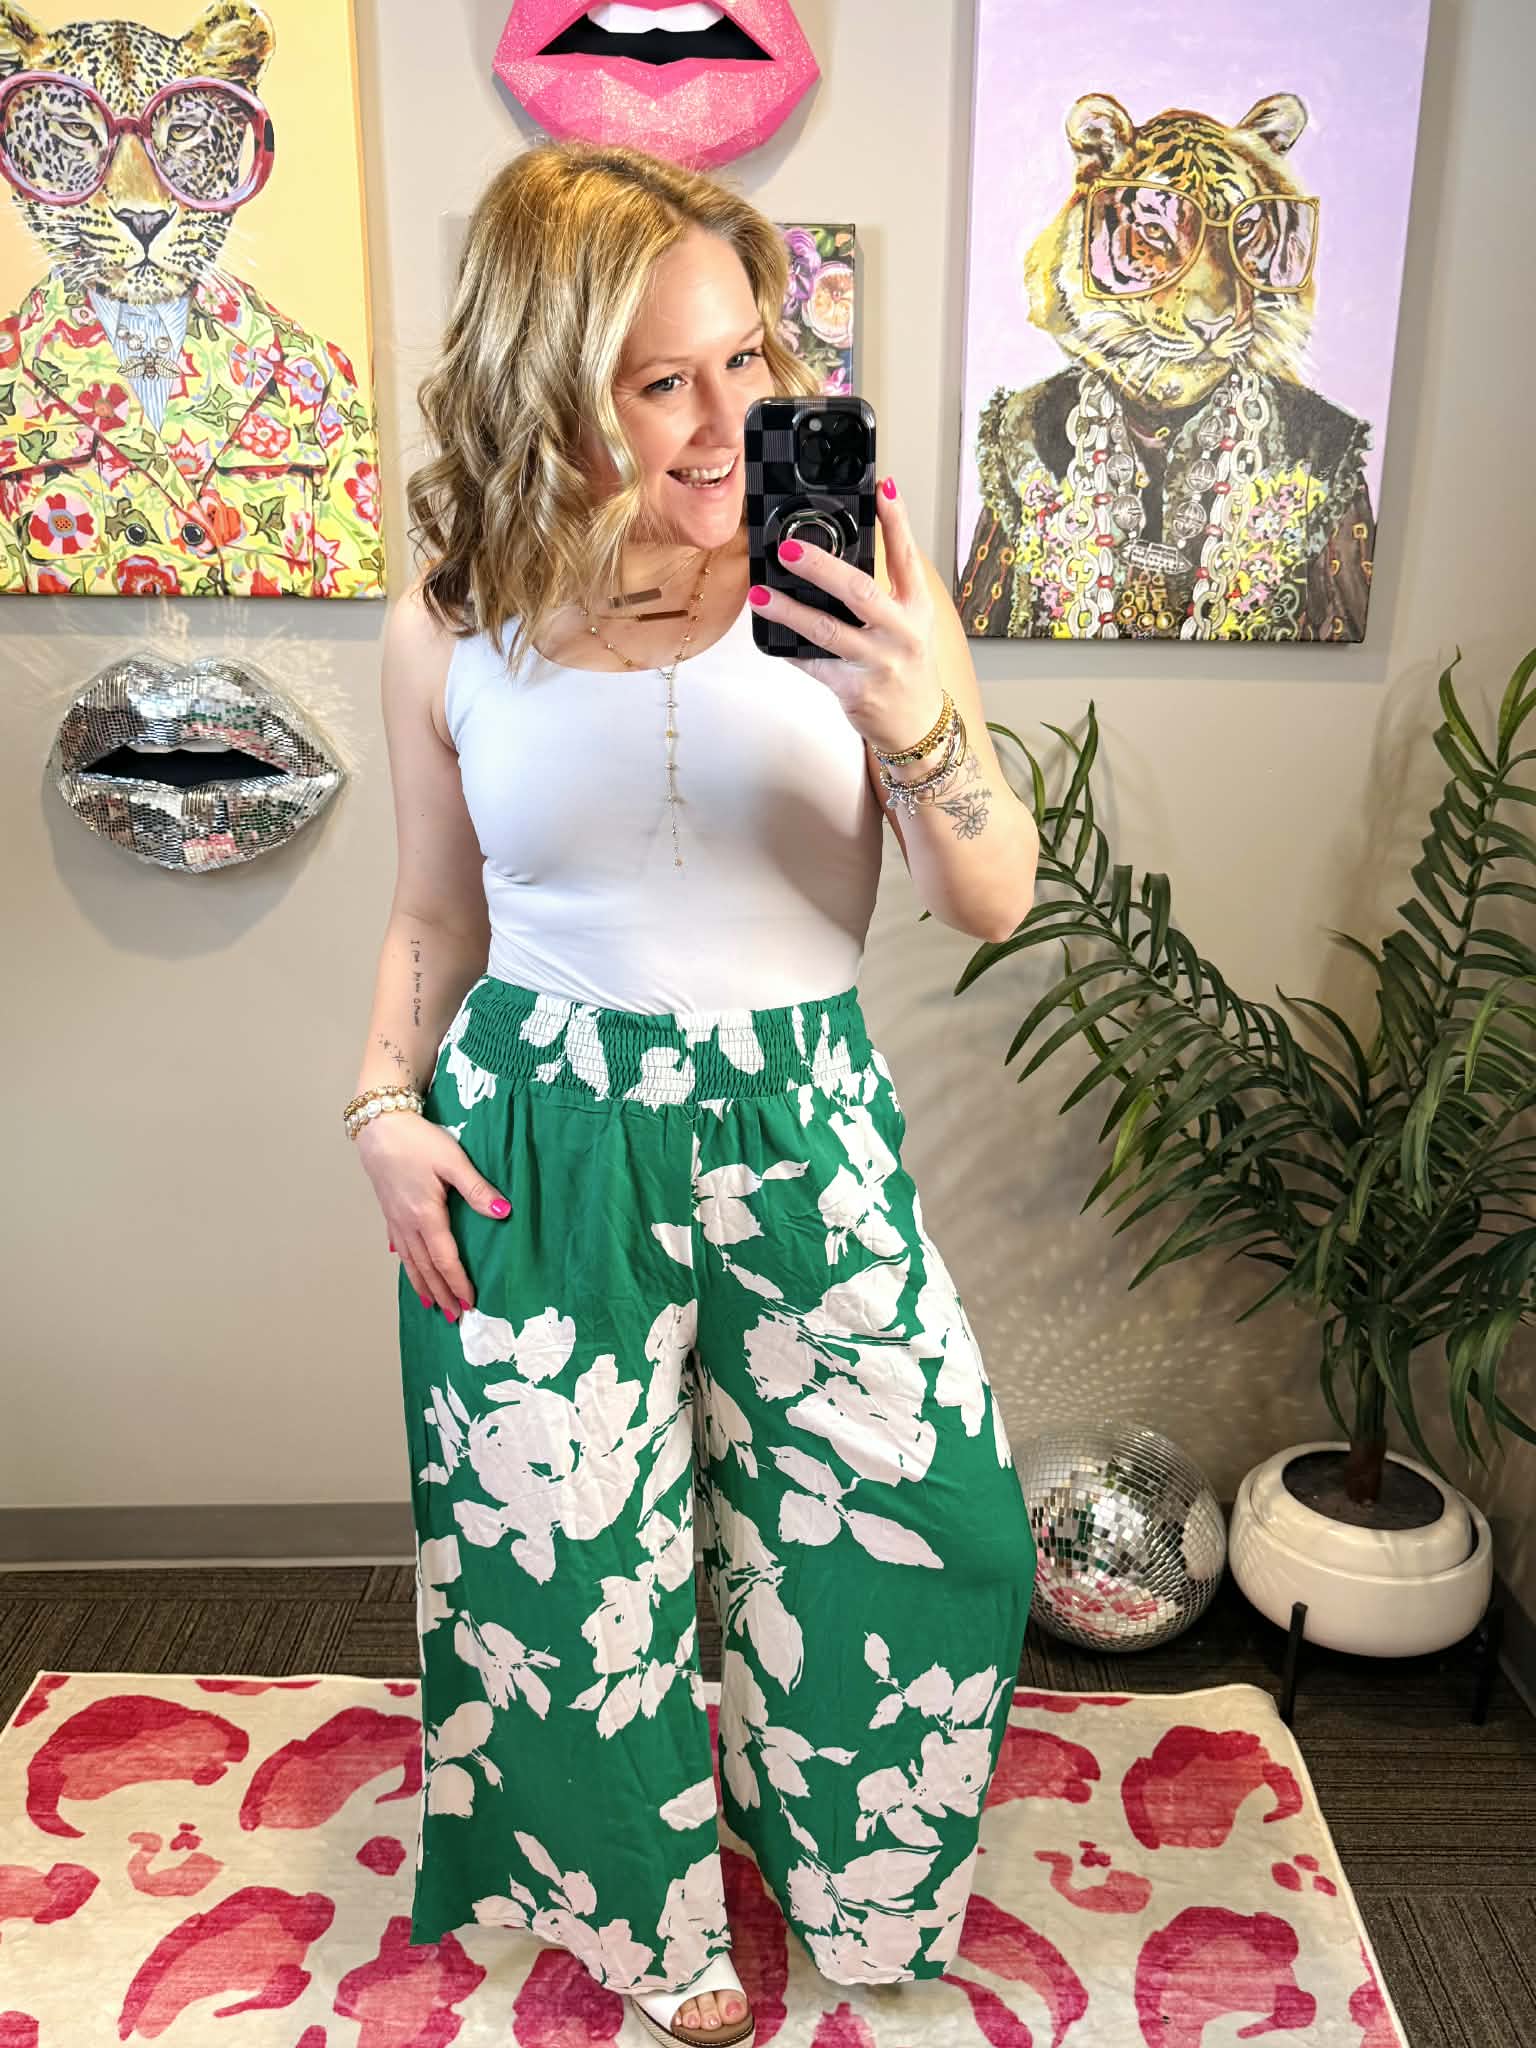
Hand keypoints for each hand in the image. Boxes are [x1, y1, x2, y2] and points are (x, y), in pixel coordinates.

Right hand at [354, 1113, 509, 1321]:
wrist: (379, 1125)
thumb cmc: (417, 1140)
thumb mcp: (453, 1161)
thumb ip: (478, 1190)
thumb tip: (503, 1214)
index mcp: (426, 1216)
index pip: (445, 1259)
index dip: (457, 1283)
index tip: (469, 1303)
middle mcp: (408, 1224)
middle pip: (426, 1268)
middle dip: (441, 1293)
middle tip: (453, 1316)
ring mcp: (395, 1219)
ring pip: (410, 1262)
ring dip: (423, 1285)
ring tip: (432, 1305)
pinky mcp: (389, 1211)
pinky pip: (400, 1248)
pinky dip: (408, 1266)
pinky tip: (410, 1270)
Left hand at [747, 476, 942, 755]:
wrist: (917, 725)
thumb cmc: (906, 665)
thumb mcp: (909, 621)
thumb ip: (884, 589)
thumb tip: (838, 551)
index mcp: (917, 607)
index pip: (906, 556)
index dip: (896, 520)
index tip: (881, 488)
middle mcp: (901, 632)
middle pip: (860, 591)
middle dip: (822, 568)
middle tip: (788, 549)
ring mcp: (878, 662)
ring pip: (828, 632)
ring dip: (790, 611)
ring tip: (761, 594)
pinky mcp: (855, 689)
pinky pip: (814, 665)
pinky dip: (789, 648)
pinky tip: (769, 635)